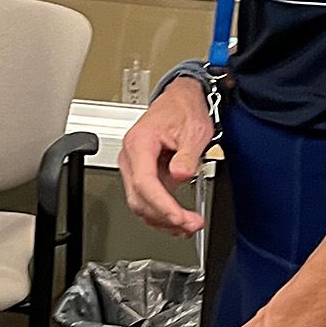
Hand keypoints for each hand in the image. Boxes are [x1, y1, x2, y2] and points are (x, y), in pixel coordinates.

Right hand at [118, 78, 212, 236]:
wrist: (179, 100)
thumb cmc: (183, 109)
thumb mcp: (194, 130)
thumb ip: (187, 155)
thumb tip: (181, 175)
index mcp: (139, 143)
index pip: (144, 183)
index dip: (161, 205)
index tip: (179, 217)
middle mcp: (131, 157)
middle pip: (139, 199)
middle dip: (164, 217)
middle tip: (190, 225)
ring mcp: (135, 167)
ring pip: (141, 204)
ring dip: (163, 220)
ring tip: (187, 226)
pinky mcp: (143, 175)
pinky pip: (148, 200)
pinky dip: (162, 213)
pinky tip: (177, 220)